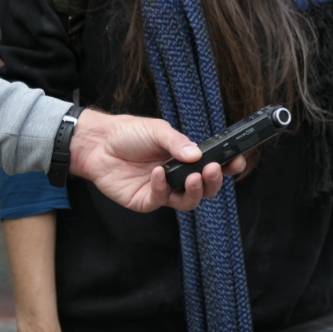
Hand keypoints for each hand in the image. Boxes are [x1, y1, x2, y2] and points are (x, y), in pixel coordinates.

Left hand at [69, 110, 244, 212]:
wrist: (96, 143)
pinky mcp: (145, 200)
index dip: (228, 167)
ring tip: (193, 177)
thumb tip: (199, 155)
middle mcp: (177, 176)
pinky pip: (160, 200)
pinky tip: (158, 173)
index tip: (237, 162)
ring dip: (195, 191)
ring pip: (188, 201)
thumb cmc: (127, 134)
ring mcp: (162, 190)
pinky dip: (162, 188)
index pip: (213, 166)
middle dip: (214, 182)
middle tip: (213, 169)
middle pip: (206, 188)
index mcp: (186, 158)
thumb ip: (178, 142)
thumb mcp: (157, 130)